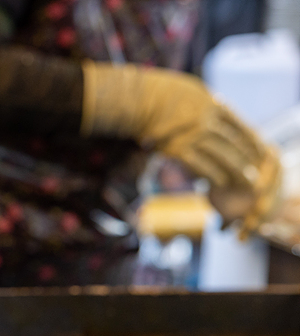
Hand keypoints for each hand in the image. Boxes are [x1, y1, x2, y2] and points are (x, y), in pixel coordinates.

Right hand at [82, 62, 281, 230]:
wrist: (137, 99)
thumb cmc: (159, 93)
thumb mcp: (190, 91)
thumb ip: (205, 105)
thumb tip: (218, 114)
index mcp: (211, 103)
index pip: (238, 124)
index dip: (251, 140)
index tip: (261, 151)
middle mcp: (206, 119)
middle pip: (233, 142)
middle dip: (247, 158)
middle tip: (257, 172)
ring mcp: (192, 134)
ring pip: (221, 154)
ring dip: (235, 169)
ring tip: (245, 181)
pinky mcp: (177, 148)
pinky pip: (199, 164)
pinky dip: (211, 174)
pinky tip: (219, 182)